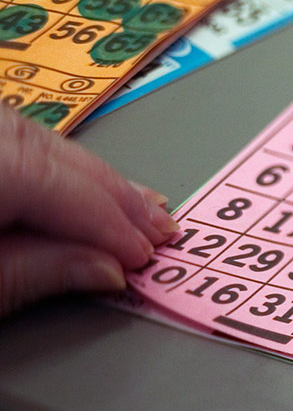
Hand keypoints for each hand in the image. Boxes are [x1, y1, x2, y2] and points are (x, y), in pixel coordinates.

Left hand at [0, 105, 177, 316]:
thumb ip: (34, 274)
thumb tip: (104, 270)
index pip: (60, 187)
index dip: (110, 225)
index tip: (143, 255)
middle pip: (54, 156)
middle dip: (114, 197)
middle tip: (159, 230)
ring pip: (39, 139)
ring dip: (93, 177)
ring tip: (136, 208)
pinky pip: (14, 135)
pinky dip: (53, 162)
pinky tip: (80, 180)